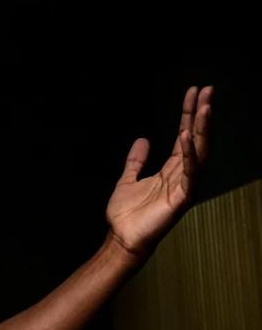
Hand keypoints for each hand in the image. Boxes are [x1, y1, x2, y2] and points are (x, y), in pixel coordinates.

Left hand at [106, 85, 212, 260]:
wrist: (121, 238)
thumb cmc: (127, 214)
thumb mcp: (127, 179)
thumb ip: (136, 161)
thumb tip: (142, 139)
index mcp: (172, 170)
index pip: (185, 136)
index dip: (189, 114)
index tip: (194, 92)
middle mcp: (182, 175)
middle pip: (197, 139)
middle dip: (202, 115)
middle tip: (207, 90)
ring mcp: (184, 187)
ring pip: (199, 153)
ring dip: (202, 129)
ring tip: (204, 106)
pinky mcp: (181, 199)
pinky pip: (190, 174)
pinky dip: (189, 154)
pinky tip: (187, 136)